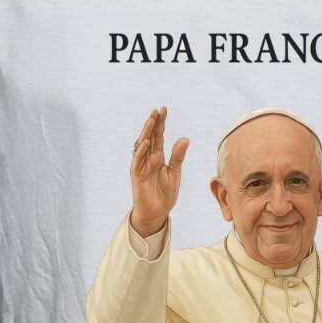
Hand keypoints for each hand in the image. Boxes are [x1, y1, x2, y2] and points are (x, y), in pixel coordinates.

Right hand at [129, 106, 188, 236]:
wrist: (157, 212)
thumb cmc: (165, 194)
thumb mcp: (175, 173)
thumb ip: (178, 157)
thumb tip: (185, 138)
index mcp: (159, 157)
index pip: (159, 136)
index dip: (160, 123)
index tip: (163, 110)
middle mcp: (148, 158)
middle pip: (150, 137)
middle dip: (152, 123)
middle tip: (156, 110)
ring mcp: (141, 166)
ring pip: (141, 146)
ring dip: (145, 133)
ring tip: (151, 120)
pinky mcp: (136, 175)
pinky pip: (137, 161)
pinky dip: (140, 152)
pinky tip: (145, 142)